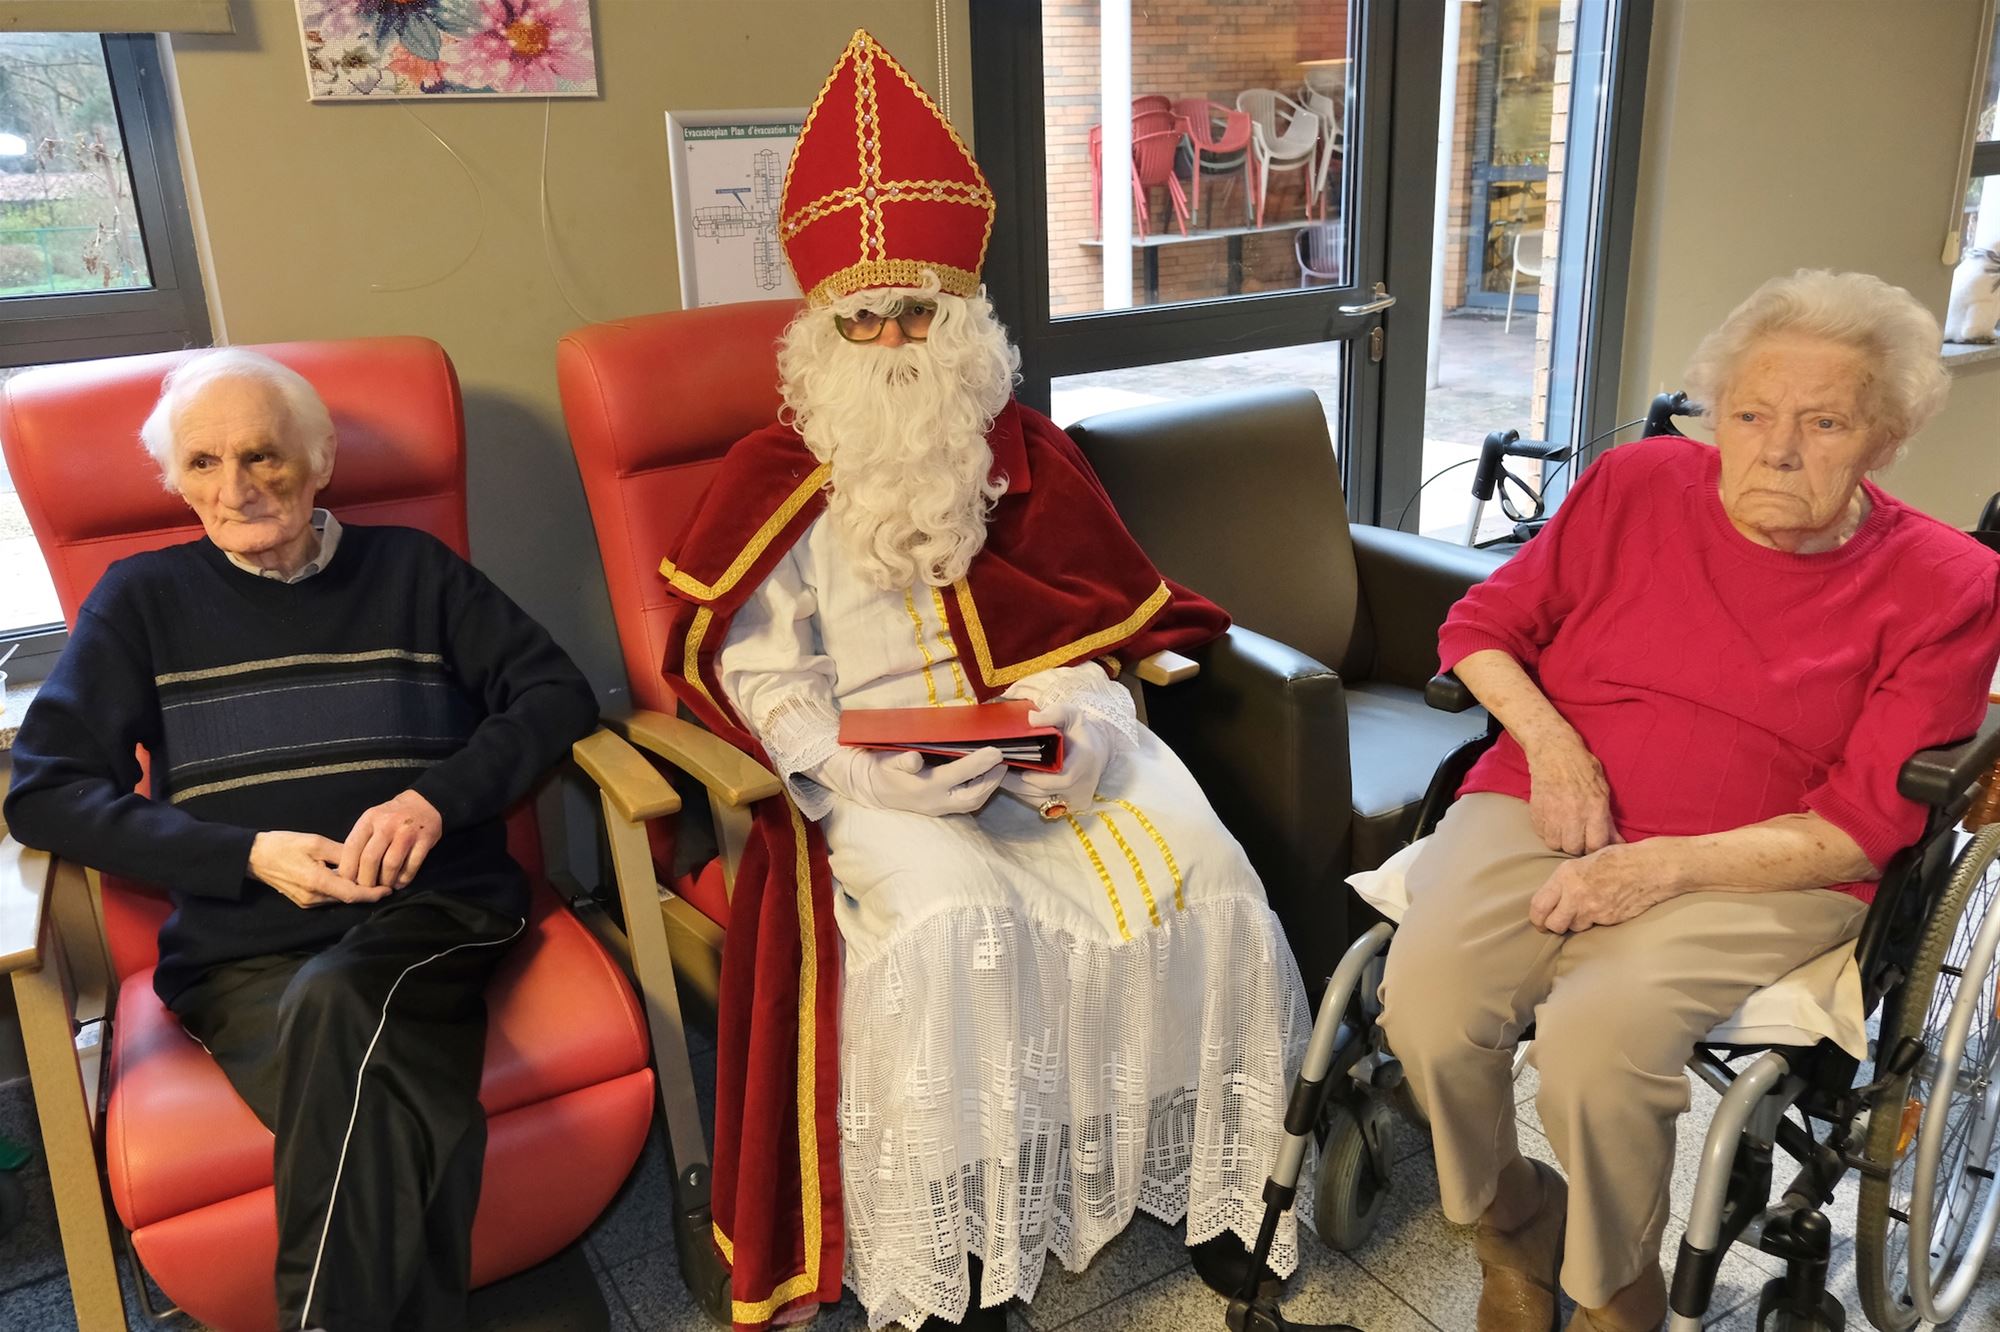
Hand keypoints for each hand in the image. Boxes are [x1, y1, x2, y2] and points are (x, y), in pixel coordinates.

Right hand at [250, 831, 384, 907]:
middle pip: (347, 898)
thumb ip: (342, 852)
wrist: (254, 856)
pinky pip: (329, 897)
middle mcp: (313, 897)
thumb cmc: (284, 845)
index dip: (372, 893)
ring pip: (339, 898)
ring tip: (371, 878)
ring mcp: (307, 902)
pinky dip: (341, 890)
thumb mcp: (316, 842)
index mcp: (317, 882)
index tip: (389, 889)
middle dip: (366, 891)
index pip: (352, 894)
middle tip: (384, 879)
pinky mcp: (304, 901)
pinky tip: (349, 878)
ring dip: (354, 890)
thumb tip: (364, 859)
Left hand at [337, 790, 443, 890]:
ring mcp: (407, 831)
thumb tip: (344, 871)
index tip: (347, 882)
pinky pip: (412, 865)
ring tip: (383, 887)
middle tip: (366, 889)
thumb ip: (360, 841)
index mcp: (369, 818)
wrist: (423, 802)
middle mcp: (387, 824)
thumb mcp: (372, 820)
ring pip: (391, 864)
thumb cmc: (392, 817)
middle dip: (366, 880)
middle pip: (370, 859)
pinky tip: (399, 883)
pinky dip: (404, 879)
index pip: (352, 847)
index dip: (348, 869)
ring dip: (386, 881)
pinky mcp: (425, 839)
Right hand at [814, 747, 1007, 815]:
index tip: (997, 751)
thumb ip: (902, 760)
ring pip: (972, 803)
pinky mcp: (940, 808)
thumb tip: (914, 759)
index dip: (979, 763)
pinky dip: (979, 791)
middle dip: (991, 781)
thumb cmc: (881, 769)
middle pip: (973, 797)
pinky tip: (985, 778)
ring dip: (988, 787)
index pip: (959, 775)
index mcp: (926, 787)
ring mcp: (939, 808)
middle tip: (1003, 762)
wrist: (870, 789)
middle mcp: (936, 801)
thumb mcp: (888, 761)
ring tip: (999, 769)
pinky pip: (966, 803)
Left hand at [1002, 704, 1113, 805]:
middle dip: (1019, 784)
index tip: (1020, 771)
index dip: (1039, 779)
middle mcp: (1083, 784)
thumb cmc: (1079, 730)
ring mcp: (1078, 799)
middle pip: (1046, 793)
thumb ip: (1053, 714)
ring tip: (1001, 775)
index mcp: (1085, 761)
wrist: (1096, 749)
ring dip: (1020, 790)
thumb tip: (1032, 719)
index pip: (1063, 779)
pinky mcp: (1071, 806)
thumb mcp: (1070, 713)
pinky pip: (1043, 805)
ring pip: (1041, 801)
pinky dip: (1027, 794)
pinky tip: (1014, 782)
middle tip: (998, 771)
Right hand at [1524, 734, 1619, 854]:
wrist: (1554, 751)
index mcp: (1594, 807)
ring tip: (1565, 830)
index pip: (1596, 845)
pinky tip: (1553, 821)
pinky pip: (1541, 834)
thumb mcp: (1603, 790)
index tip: (1594, 843)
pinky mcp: (1536, 811)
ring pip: (1555, 844)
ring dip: (1561, 841)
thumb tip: (1617, 841)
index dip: (1596, 847)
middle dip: (1578, 845)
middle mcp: (1573, 813)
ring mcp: (1552, 813)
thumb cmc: (1582, 767)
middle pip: (1574, 848)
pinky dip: (1547, 832)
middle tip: (1579, 836)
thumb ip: (1608, 819)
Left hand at [1529, 842, 1676, 932]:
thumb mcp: (1583, 861)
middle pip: (1553, 924)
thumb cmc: (1617, 859)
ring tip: (1584, 910)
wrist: (1649, 867)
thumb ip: (1565, 880)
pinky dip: (1594, 921)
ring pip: (1573, 927)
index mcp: (1566, 875)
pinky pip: (1593, 926)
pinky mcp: (1608, 919)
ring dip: (1575, 923)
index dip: (1536, 918)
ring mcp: (1593, 909)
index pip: (1539, 905)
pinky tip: (1601, 908)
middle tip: (1555, 924)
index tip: (1539, 921)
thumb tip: (1552, 897)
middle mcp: (1575, 894)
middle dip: (1552, 926)